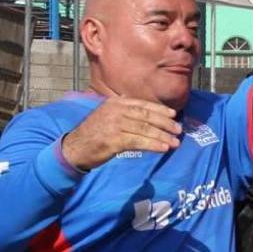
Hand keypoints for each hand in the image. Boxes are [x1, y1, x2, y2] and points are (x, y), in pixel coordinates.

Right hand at [61, 97, 181, 171]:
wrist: (75, 148)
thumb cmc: (94, 133)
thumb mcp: (108, 116)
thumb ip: (125, 112)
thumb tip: (147, 114)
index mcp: (115, 103)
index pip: (142, 105)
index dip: (159, 110)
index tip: (173, 115)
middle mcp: (115, 111)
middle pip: (146, 116)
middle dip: (165, 123)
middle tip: (178, 130)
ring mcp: (114, 125)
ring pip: (144, 129)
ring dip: (162, 136)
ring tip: (175, 142)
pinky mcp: (113, 140)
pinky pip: (138, 141)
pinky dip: (153, 145)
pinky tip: (163, 148)